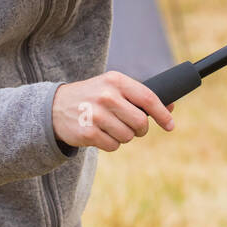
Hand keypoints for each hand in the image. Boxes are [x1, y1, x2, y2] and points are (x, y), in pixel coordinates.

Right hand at [52, 71, 175, 151]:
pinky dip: (110, 144)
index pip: (148, 98)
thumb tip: (171, 107)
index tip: (170, 125)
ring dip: (123, 136)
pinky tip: (99, 133)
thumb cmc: (92, 97)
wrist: (55, 107)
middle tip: (132, 127)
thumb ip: (139, 96)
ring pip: (128, 136)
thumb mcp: (113, 88)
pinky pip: (113, 146)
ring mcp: (96, 114)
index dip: (162, 114)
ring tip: (109, 127)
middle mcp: (106, 95)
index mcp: (115, 80)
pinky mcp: (87, 132)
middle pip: (140, 122)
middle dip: (140, 129)